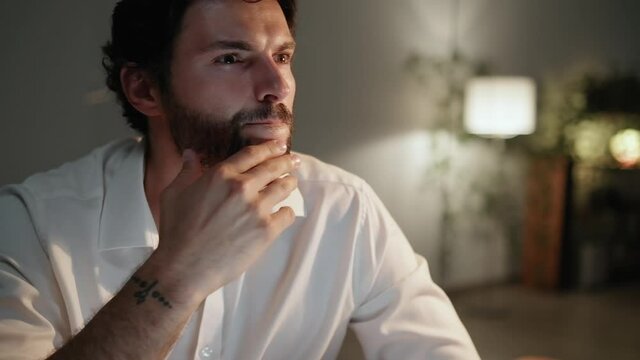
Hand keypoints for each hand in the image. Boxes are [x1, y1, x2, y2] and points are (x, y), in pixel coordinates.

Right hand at [149, 140, 299, 303]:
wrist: (184, 268)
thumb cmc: (175, 233)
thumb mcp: (173, 194)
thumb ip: (186, 171)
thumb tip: (191, 154)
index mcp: (220, 175)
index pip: (252, 154)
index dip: (269, 147)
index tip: (279, 145)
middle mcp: (241, 188)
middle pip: (273, 167)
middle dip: (286, 162)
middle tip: (294, 162)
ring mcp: (256, 209)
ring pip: (284, 188)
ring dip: (289, 183)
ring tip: (291, 183)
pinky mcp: (266, 231)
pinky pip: (287, 215)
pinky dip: (287, 212)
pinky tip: (284, 212)